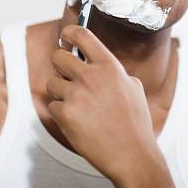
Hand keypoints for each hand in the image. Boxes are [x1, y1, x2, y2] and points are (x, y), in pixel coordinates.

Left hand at [46, 25, 162, 185]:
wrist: (132, 155)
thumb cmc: (135, 124)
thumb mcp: (133, 88)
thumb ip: (114, 72)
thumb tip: (98, 64)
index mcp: (109, 66)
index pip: (81, 35)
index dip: (69, 33)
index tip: (65, 37)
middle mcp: (91, 76)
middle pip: (58, 56)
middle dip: (60, 66)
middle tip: (67, 76)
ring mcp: (76, 95)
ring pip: (52, 83)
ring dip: (60, 93)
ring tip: (78, 106)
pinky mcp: (65, 114)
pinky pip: (52, 106)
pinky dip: (61, 113)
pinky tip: (77, 122)